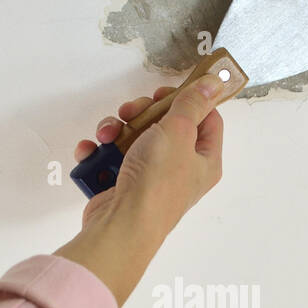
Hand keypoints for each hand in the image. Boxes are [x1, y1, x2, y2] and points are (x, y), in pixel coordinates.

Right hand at [55, 75, 224, 306]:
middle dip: (142, 113)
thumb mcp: (179, 131)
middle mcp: (180, 170)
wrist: (121, 225)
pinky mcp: (123, 186)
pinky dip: (99, 152)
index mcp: (204, 160)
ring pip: (134, 138)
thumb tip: (216, 82)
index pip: (207, 120)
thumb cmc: (157, 180)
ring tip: (106, 136)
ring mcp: (150, 178)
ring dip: (115, 130)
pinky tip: (91, 151)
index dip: (188, 101)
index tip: (165, 94)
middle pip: (165, 125)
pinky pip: (111, 159)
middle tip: (130, 112)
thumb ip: (194, 103)